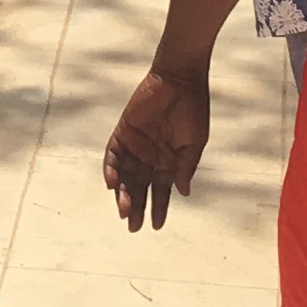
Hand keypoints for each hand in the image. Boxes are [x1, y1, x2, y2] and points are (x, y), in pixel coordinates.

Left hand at [102, 65, 210, 231]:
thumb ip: (186, 167)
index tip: (156, 226)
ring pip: (125, 176)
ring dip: (123, 193)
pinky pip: (113, 154)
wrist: (180, 79)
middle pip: (140, 188)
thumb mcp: (194, 142)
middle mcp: (149, 157)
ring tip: (124, 210)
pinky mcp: (123, 132)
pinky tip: (113, 184)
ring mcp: (135, 145)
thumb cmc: (193, 109)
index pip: (160, 191)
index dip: (158, 209)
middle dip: (136, 207)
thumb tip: (182, 194)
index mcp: (168, 162)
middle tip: (133, 226)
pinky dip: (111, 169)